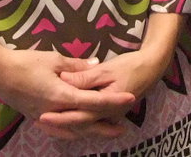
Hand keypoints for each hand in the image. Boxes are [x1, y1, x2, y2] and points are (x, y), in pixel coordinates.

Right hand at [0, 49, 135, 140]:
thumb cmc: (25, 62)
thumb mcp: (53, 59)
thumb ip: (76, 66)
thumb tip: (96, 65)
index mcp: (62, 96)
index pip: (94, 101)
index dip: (113, 101)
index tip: (130, 98)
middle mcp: (56, 112)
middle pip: (86, 123)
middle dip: (105, 126)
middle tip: (123, 128)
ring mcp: (45, 117)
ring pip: (73, 130)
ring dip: (90, 131)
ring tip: (105, 132)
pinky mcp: (36, 118)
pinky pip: (59, 130)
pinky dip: (72, 132)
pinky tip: (77, 131)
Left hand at [44, 39, 172, 135]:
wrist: (152, 67)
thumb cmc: (130, 65)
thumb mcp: (107, 69)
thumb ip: (85, 76)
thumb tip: (64, 78)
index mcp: (105, 104)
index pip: (79, 115)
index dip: (60, 117)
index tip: (42, 116)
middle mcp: (107, 115)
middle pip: (79, 124)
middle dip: (59, 124)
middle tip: (39, 121)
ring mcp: (110, 116)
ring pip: (85, 125)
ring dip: (66, 125)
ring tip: (46, 122)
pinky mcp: (110, 112)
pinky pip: (91, 121)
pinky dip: (77, 122)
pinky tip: (66, 118)